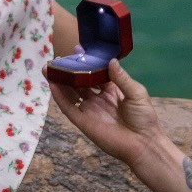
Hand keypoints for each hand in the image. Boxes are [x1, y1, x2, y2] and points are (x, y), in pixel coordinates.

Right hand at [48, 60, 167, 173]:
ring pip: (70, 93)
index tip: (78, 49)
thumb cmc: (143, 117)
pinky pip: (68, 108)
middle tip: (59, 58)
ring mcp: (89, 110)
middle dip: (70, 71)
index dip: (87, 63)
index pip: (95, 74)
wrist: (143, 143)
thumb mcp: (136, 92)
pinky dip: (59, 97)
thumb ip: (121, 77)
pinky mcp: (83, 122)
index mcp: (111, 90)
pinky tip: (52, 84)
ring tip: (48, 68)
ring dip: (60, 81)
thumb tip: (110, 60)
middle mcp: (97, 99)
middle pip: (79, 82)